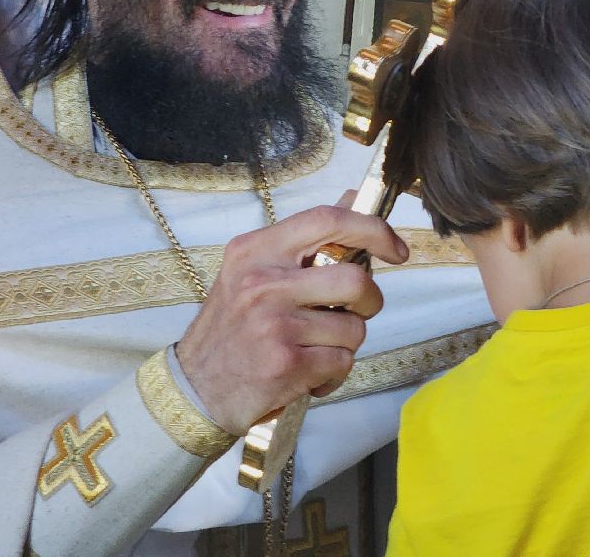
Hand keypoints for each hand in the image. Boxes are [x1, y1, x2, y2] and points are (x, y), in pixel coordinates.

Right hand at [175, 205, 409, 433]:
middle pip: (355, 280)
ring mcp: (274, 323)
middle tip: (355, 312)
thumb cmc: (232, 328)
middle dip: (370, 301)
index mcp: (257, 250)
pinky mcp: (285, 363)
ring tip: (314, 348)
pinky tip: (307, 373)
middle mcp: (264, 282)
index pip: (328, 220)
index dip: (373, 229)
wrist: (194, 389)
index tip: (396, 249)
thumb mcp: (254, 271)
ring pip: (354, 328)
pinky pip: (342, 362)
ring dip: (345, 344)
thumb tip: (352, 199)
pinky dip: (333, 373)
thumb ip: (304, 240)